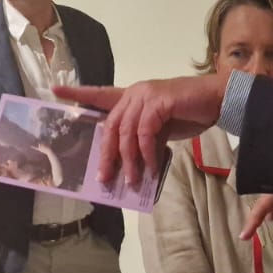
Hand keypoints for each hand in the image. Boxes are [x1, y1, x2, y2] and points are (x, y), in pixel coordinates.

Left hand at [54, 72, 227, 188]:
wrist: (217, 100)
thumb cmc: (191, 112)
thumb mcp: (162, 129)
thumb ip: (144, 138)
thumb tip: (133, 162)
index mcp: (132, 96)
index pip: (100, 94)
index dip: (79, 94)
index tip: (55, 90)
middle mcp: (135, 93)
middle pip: (111, 127)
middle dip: (106, 155)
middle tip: (104, 178)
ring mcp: (145, 96)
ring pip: (126, 133)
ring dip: (128, 161)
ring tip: (132, 181)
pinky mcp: (158, 102)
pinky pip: (145, 133)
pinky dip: (147, 153)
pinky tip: (151, 167)